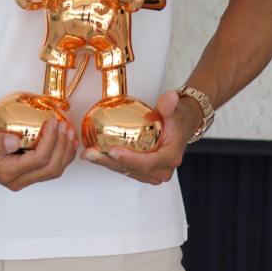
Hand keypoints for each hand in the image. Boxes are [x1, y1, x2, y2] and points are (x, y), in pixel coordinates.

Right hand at [0, 118, 78, 191]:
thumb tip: (14, 142)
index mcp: (7, 173)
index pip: (38, 160)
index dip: (50, 140)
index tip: (52, 121)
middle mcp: (18, 180)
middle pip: (50, 169)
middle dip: (62, 147)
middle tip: (64, 125)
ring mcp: (23, 178)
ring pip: (53, 171)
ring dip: (65, 152)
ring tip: (69, 131)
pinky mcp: (26, 172)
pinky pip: (49, 167)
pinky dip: (61, 154)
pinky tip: (64, 140)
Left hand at [80, 90, 201, 183]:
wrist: (182, 126)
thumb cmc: (178, 119)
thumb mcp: (175, 109)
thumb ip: (169, 105)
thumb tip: (170, 97)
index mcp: (170, 156)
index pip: (147, 162)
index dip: (129, 159)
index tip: (112, 151)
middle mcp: (162, 169)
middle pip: (133, 169)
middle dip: (110, 162)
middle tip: (91, 153)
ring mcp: (153, 173)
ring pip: (126, 171)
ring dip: (106, 164)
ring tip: (88, 154)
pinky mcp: (144, 172)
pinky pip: (126, 169)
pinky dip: (110, 163)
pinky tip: (95, 155)